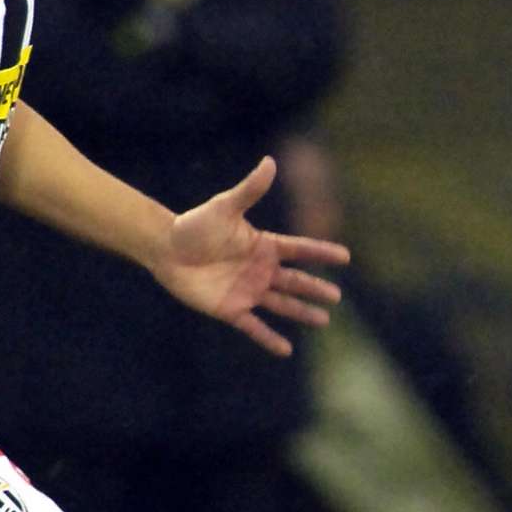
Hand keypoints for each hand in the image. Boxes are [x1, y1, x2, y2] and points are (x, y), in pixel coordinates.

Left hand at [151, 156, 351, 356]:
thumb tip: (270, 162)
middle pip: (296, 281)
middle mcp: (261, 270)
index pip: (300, 249)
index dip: (322, 253)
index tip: (345, 257)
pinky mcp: (231, 309)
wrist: (166, 249)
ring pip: (282, 305)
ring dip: (302, 312)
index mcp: (264, 245)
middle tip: (337, 297)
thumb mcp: (225, 207)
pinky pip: (254, 326)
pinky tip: (286, 349)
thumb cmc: (196, 225)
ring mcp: (248, 291)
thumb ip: (249, 190)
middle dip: (316, 289)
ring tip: (324, 321)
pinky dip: (269, 338)